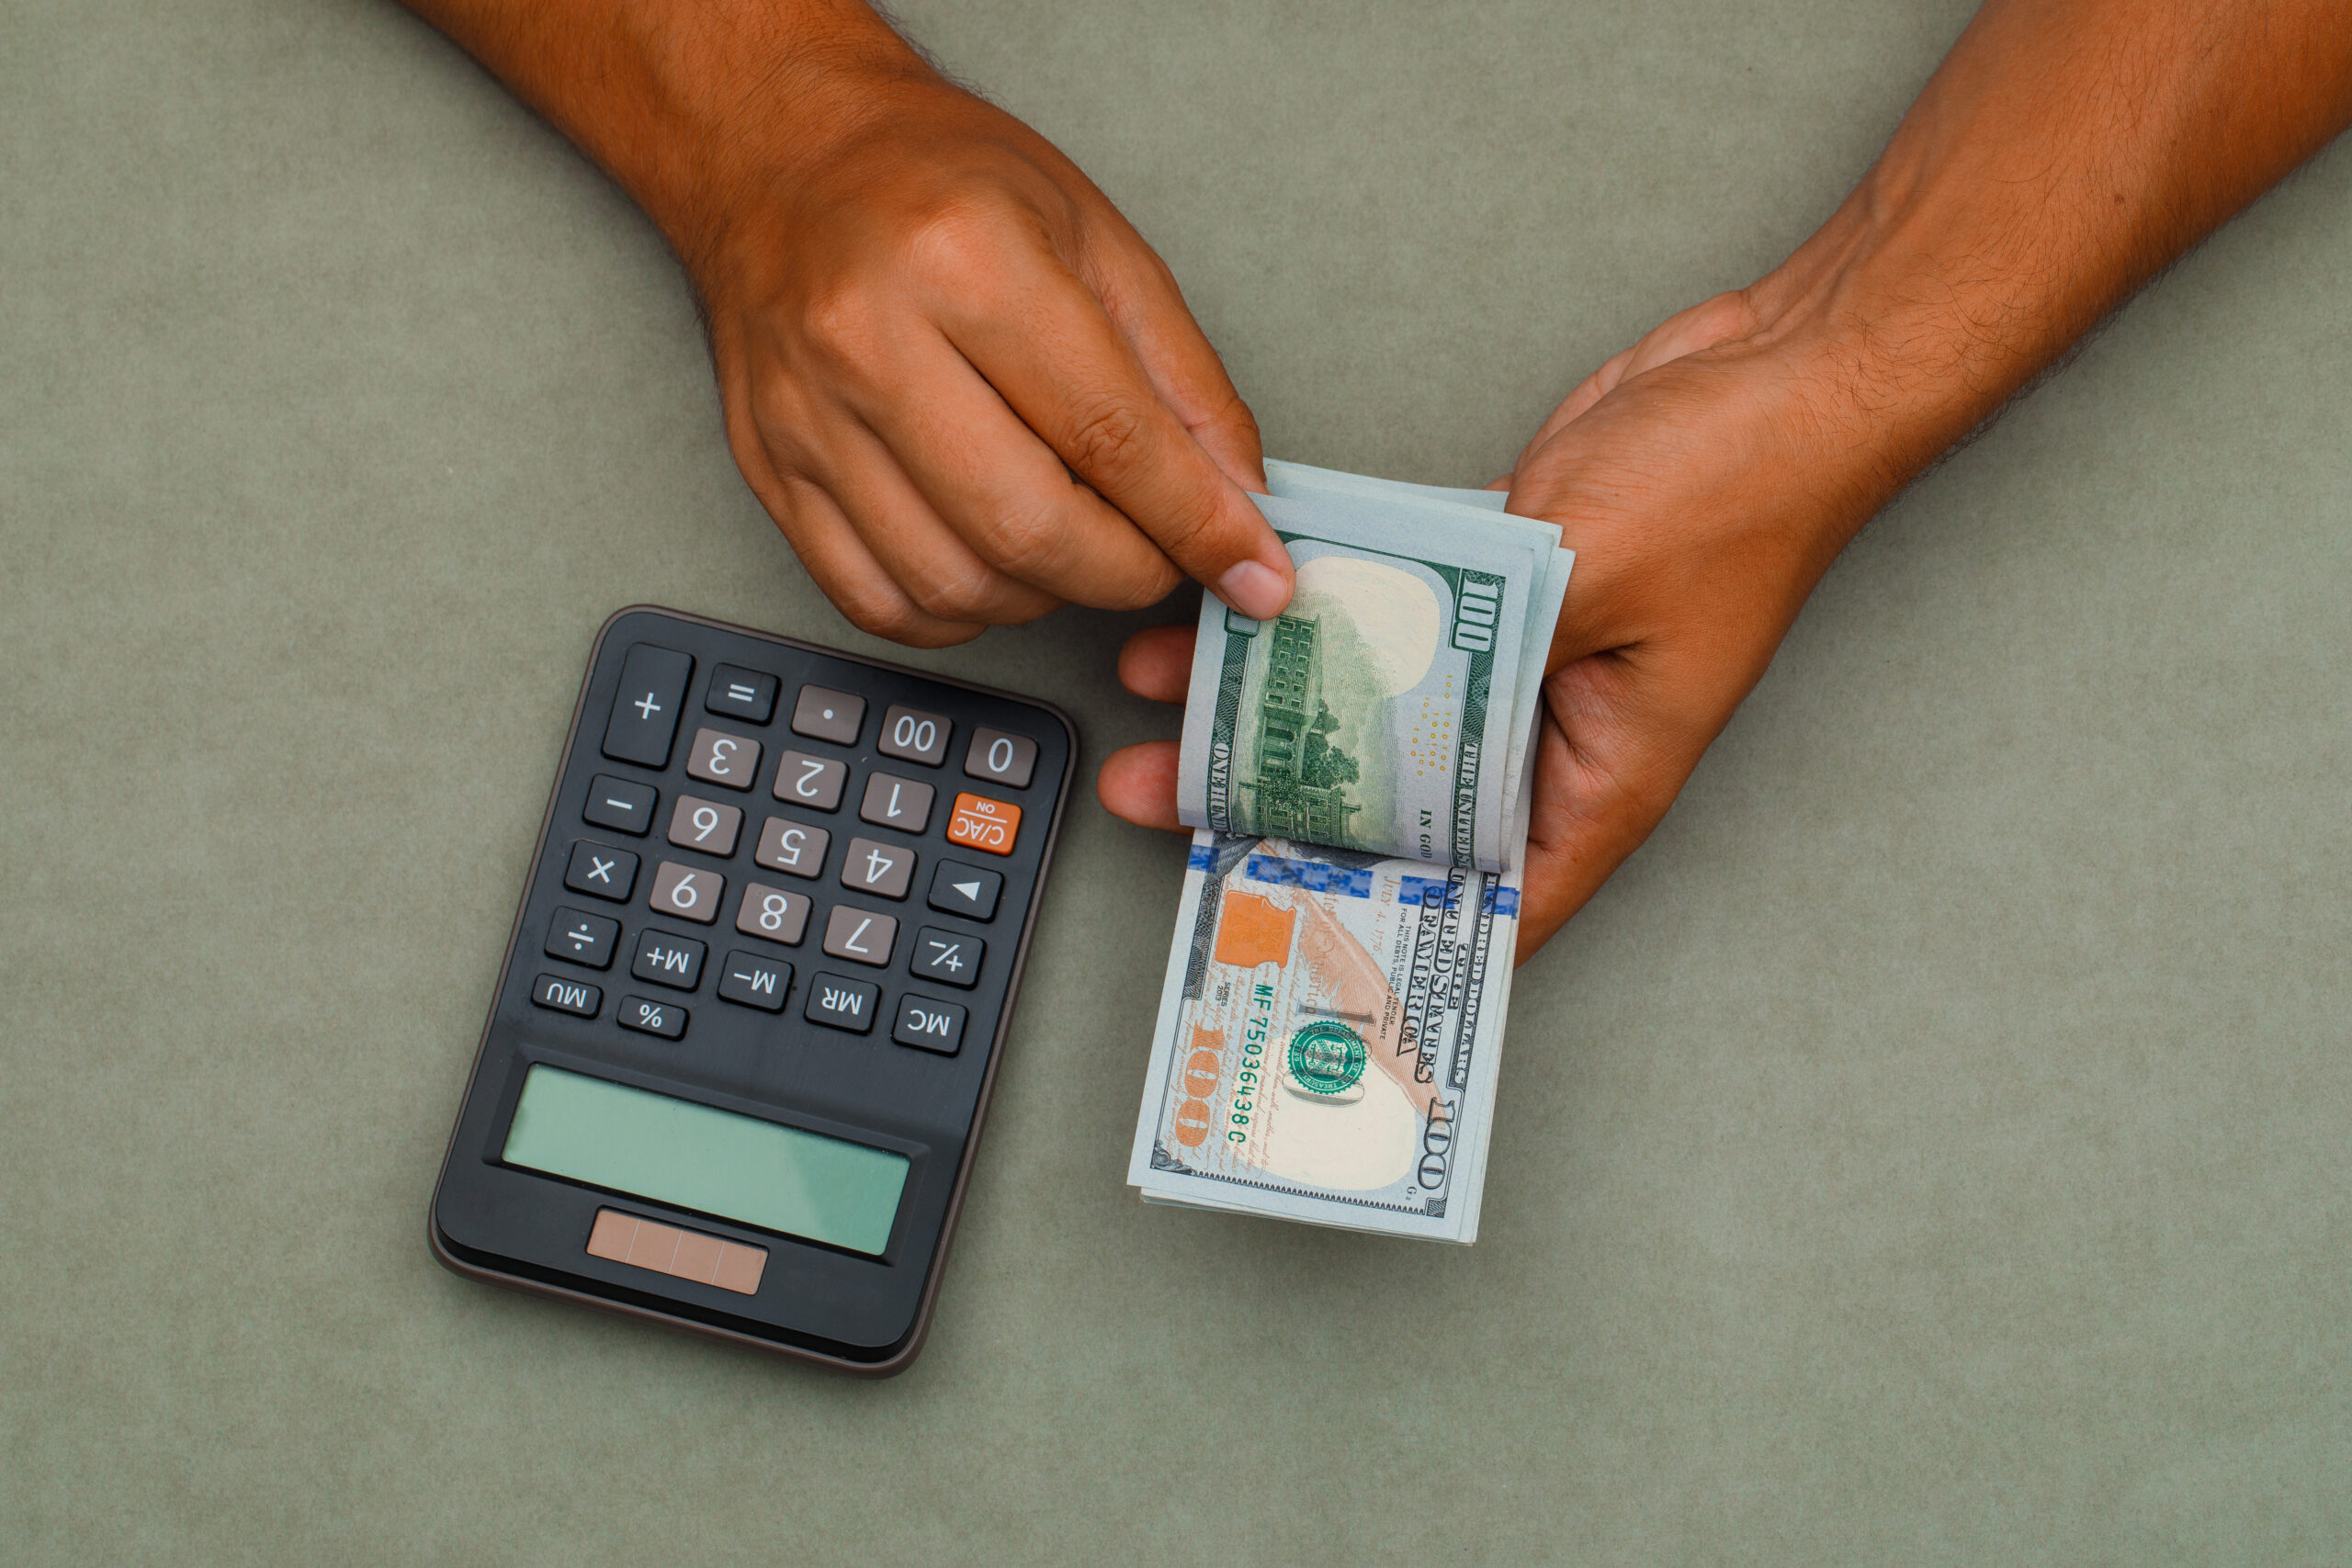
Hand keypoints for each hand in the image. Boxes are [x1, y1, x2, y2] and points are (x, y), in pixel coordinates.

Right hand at [689, 50, 1293, 644]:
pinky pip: (877, 600)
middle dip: (1124, 573)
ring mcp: (806, 416)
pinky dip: (958, 611)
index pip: (1110, 437)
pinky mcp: (768, 470)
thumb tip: (1239, 500)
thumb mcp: (1093, 236)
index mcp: (965, 259)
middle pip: (1028, 529)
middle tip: (1158, 557)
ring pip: (954, 583)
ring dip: (1044, 595)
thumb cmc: (936, 180)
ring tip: (1071, 540)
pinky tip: (989, 562)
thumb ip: (1180, 376)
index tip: (1251, 573)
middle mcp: (869, 341)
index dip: (1197, 524)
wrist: (779, 154)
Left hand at [1096, 292, 1892, 961]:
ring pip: (1383, 699)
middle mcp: (1556, 731)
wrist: (1790, 364)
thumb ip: (1474, 647)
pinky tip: (1237, 601)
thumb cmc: (1743, 487)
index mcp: (1601, 780)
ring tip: (1171, 686)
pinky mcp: (1506, 577)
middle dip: (1283, 796)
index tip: (1278, 932)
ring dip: (1282, 690)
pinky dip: (1324, 605)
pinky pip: (1397, 611)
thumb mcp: (1593, 581)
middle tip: (1166, 792)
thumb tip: (1357, 689)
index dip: (1382, 927)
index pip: (1485, 901)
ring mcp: (1528, 653)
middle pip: (1403, 800)